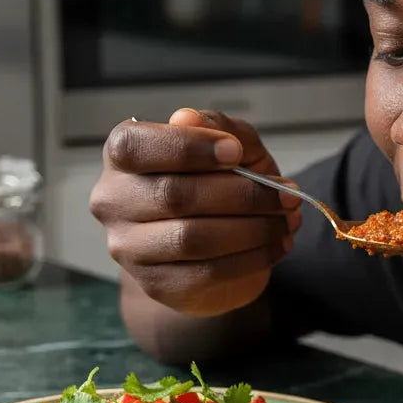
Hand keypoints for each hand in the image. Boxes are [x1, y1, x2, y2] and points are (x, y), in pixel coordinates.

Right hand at [90, 109, 302, 315]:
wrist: (215, 245)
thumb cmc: (217, 181)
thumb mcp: (230, 145)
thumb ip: (218, 126)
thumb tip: (187, 118)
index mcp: (122, 154)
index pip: (136, 147)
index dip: (190, 148)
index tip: (236, 153)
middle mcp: (113, 201)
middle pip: (175, 196)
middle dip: (243, 194)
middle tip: (288, 195)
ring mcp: (129, 248)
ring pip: (193, 238)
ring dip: (254, 229)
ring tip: (289, 220)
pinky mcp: (156, 284)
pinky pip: (208, 272)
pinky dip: (253, 258)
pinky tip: (278, 245)